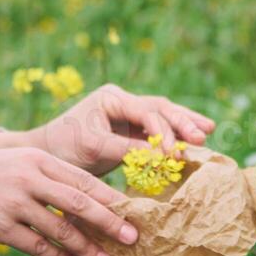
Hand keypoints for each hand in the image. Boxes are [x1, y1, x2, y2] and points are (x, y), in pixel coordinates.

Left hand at [0, 82, 216, 175]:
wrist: (46, 155)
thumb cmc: (63, 146)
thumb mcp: (92, 147)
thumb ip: (125, 149)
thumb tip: (160, 156)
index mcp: (112, 98)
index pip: (146, 110)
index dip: (162, 131)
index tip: (171, 153)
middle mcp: (123, 103)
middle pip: (160, 108)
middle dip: (182, 122)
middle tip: (201, 136)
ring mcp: (128, 117)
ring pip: (164, 117)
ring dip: (185, 125)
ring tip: (208, 131)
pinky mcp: (131, 133)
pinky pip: (158, 133)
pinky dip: (175, 138)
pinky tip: (194, 140)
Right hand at [0, 147, 138, 255]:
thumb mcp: (18, 162)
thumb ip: (49, 177)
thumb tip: (87, 201)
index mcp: (39, 159)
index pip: (84, 180)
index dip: (111, 198)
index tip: (132, 212)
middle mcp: (30, 179)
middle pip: (80, 203)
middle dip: (110, 223)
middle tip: (131, 238)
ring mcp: (15, 204)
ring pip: (61, 230)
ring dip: (86, 248)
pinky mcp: (0, 228)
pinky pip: (37, 246)